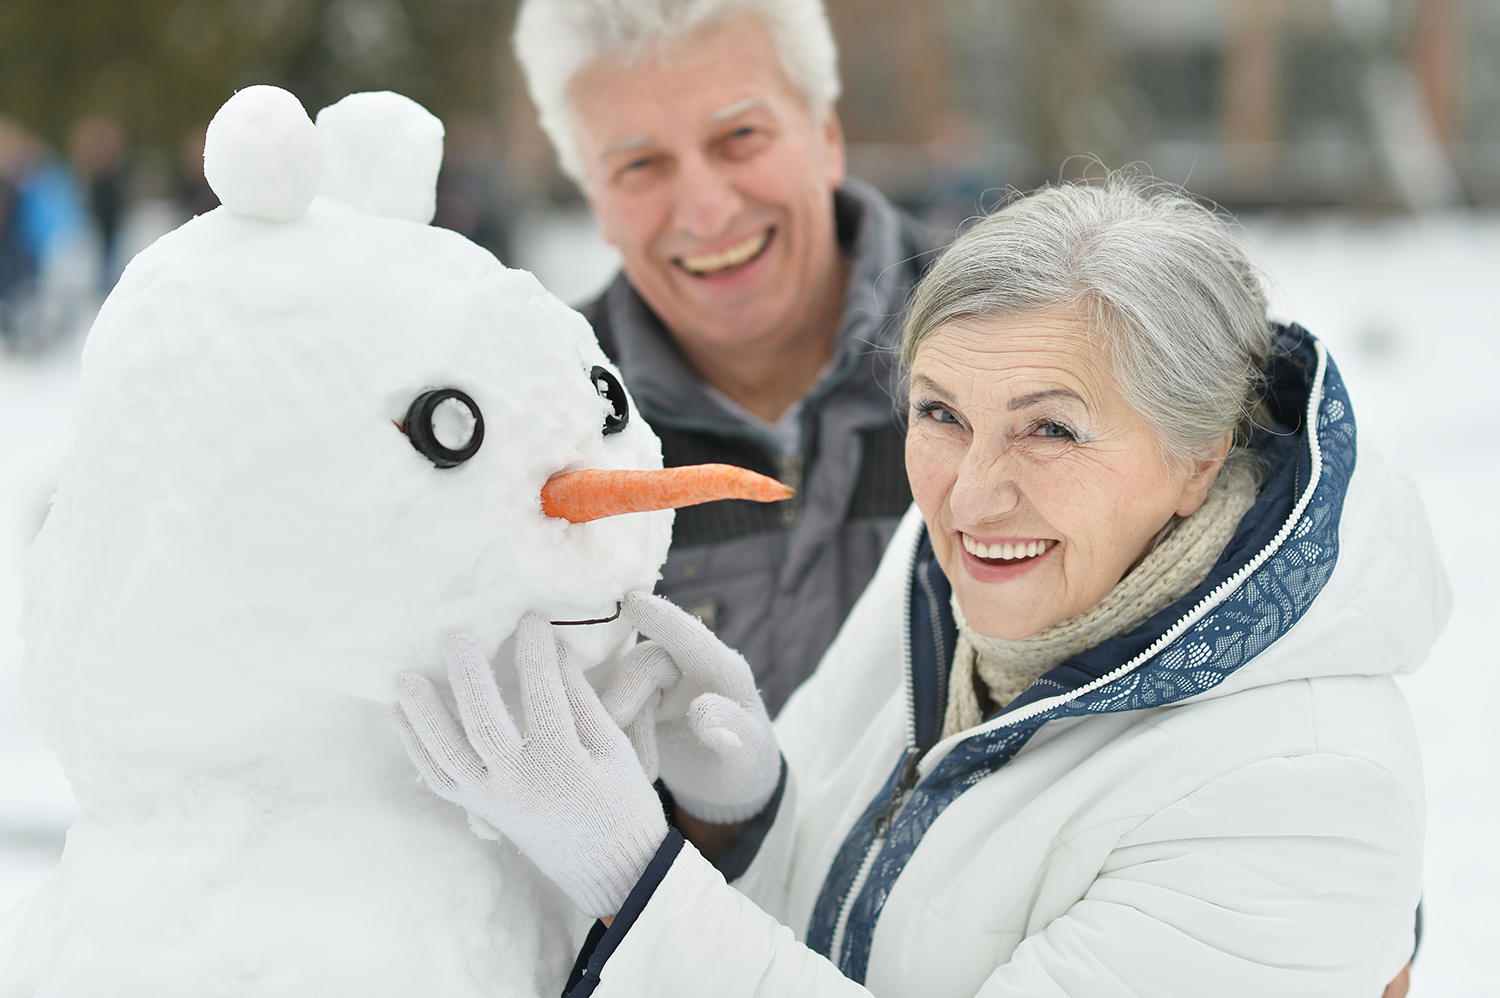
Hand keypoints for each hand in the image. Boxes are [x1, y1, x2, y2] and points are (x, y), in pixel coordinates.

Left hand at [389, 614, 666, 918]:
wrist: (612, 868)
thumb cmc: (621, 801)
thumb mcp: (614, 748)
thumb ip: (582, 700)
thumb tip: (556, 649)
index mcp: (563, 762)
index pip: (543, 694)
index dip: (535, 652)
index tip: (531, 619)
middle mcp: (520, 782)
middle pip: (483, 722)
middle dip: (467, 674)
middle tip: (456, 635)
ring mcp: (494, 799)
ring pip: (447, 754)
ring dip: (422, 713)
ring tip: (405, 676)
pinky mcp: (480, 809)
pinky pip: (439, 778)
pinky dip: (415, 746)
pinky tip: (400, 715)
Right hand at [601, 591, 779, 824]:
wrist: (727, 784)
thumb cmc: (747, 759)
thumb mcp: (749, 750)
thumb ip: (731, 729)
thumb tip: (701, 711)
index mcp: (720, 669)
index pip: (690, 638)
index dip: (662, 619)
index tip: (633, 601)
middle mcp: (684, 668)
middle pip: (645, 663)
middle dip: (626, 692)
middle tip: (613, 722)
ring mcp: (657, 686)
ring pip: (622, 691)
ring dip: (623, 729)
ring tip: (647, 772)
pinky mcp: (635, 706)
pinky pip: (612, 713)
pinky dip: (618, 739)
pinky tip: (637, 769)